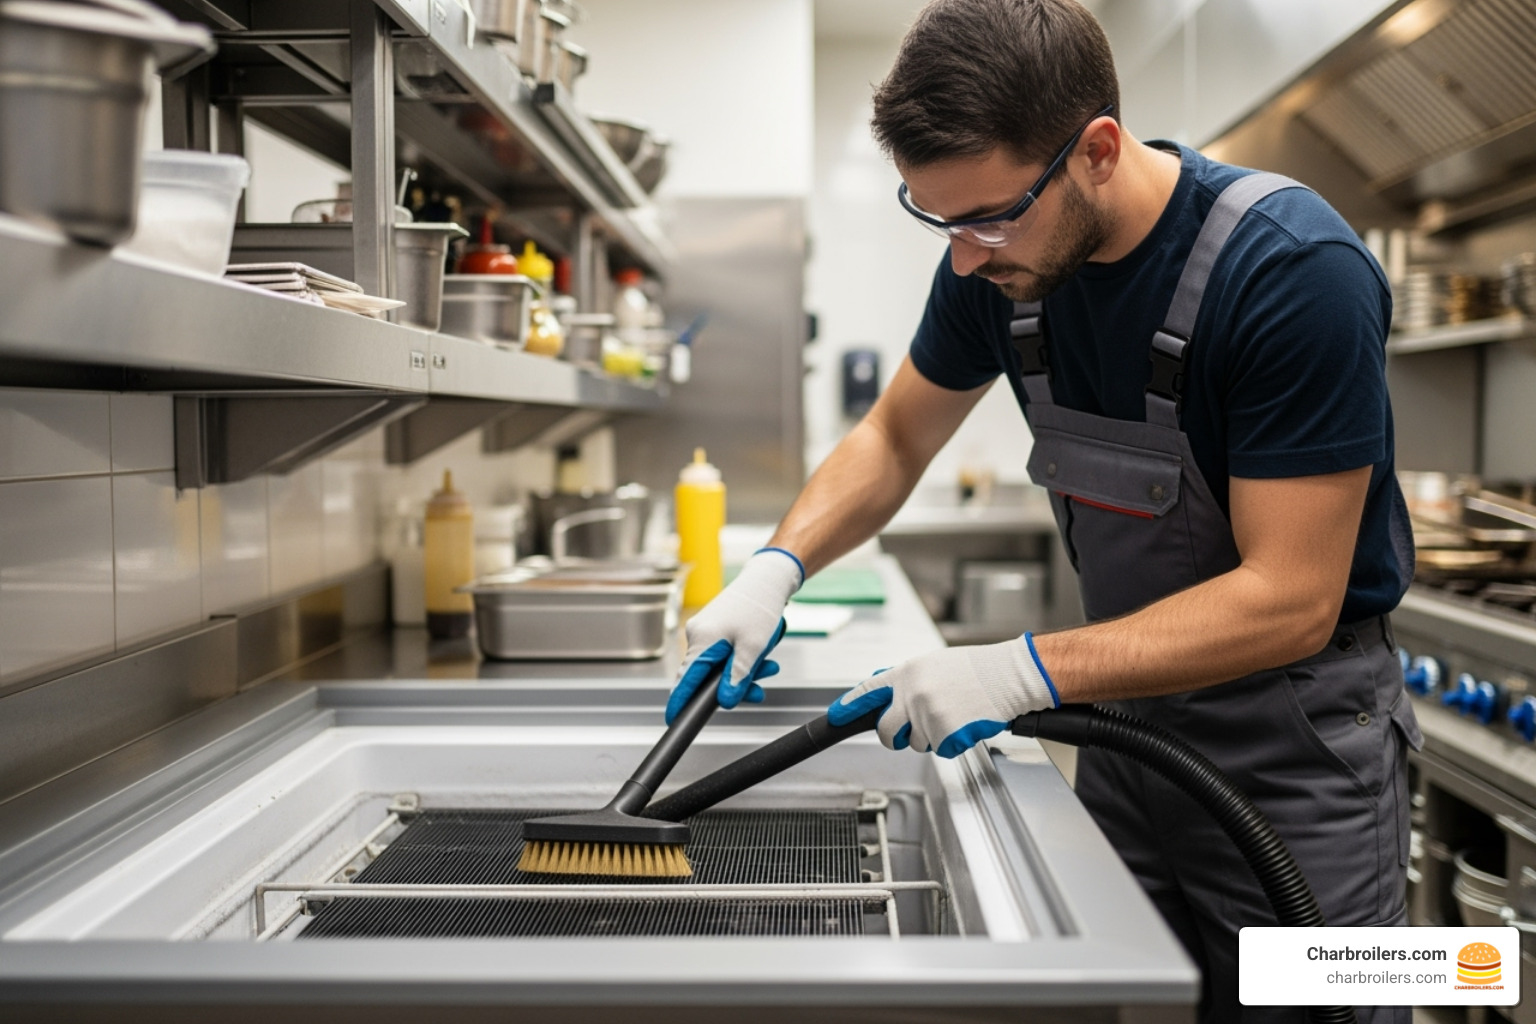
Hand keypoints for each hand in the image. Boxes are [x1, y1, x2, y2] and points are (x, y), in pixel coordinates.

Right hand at [666, 548, 804, 723]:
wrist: (768, 579)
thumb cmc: (760, 607)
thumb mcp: (753, 648)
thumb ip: (737, 678)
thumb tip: (725, 702)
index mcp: (702, 640)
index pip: (685, 680)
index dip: (680, 703)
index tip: (672, 720)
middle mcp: (697, 635)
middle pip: (706, 676)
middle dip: (734, 686)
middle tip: (758, 691)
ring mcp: (705, 632)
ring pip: (718, 666)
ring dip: (742, 672)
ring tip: (769, 668)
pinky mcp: (714, 629)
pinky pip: (722, 654)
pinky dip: (740, 660)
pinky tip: (761, 659)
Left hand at [827, 633, 1058, 756]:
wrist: (1008, 676)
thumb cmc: (976, 670)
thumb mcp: (934, 665)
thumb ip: (907, 680)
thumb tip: (886, 693)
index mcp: (907, 674)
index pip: (868, 692)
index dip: (849, 706)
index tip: (835, 716)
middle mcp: (912, 694)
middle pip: (886, 730)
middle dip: (894, 737)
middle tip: (910, 733)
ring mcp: (927, 715)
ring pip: (916, 743)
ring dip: (931, 737)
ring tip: (953, 715)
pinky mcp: (944, 733)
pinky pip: (939, 750)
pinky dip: (951, 743)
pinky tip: (963, 723)